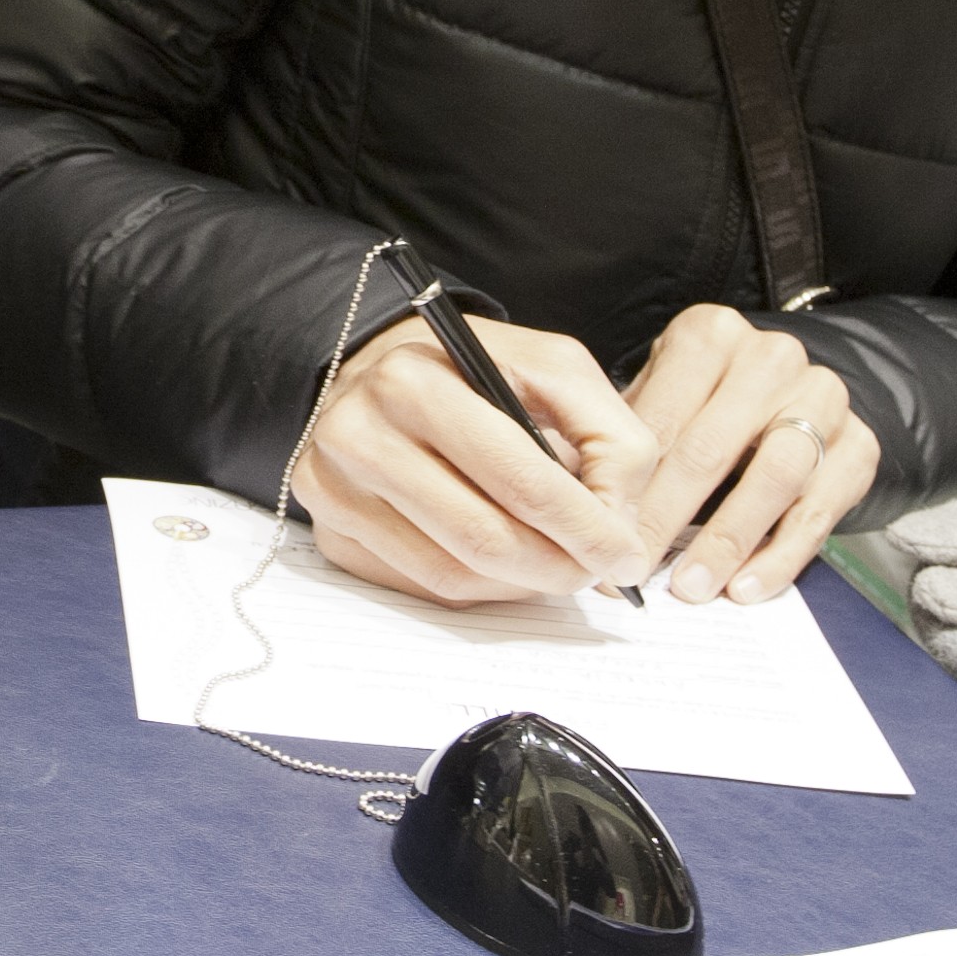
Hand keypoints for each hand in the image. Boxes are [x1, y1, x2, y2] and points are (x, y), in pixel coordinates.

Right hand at [296, 313, 660, 606]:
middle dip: (559, 566)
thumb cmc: (472, 369)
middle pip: (482, 537)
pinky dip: (481, 587)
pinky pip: (422, 586)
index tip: (625, 555)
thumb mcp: (553, 368)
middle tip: (598, 572)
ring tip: (559, 564)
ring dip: (522, 584)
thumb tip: (619, 525)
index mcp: (414, 380)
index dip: (585, 527)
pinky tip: (507, 563)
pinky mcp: (331, 533)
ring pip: (453, 574)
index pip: (518, 478)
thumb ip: (609, 434)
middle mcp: (358, 434)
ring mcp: (335, 490)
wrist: (376, 369)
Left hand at [616, 304, 879, 601]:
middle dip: (667, 518)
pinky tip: (746, 586)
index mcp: (711, 335)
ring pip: (775, 477)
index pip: (662, 419)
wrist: (796, 395)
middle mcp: (772, 358)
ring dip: (727, 540)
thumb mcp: (661, 398)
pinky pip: (819, 510)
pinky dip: (780, 556)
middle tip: (635, 569)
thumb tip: (583, 508)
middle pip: (712, 448)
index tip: (603, 536)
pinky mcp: (860, 445)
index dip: (627, 485)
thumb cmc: (707, 402)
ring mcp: (823, 399)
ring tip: (692, 586)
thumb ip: (629, 440)